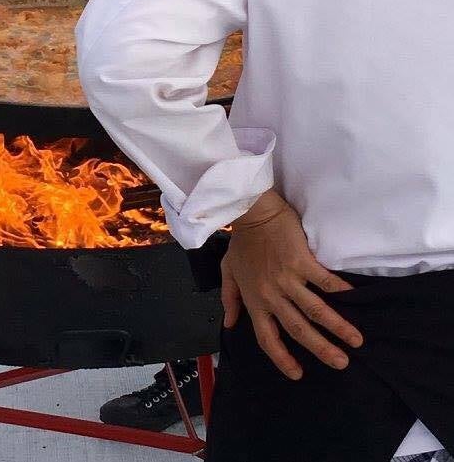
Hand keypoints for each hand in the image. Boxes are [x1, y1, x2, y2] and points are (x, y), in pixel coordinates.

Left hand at [220, 189, 362, 380]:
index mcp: (254, 300)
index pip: (267, 338)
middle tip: (341, 363)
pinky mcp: (301, 261)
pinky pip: (325, 282)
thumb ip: (230, 298)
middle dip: (321, 349)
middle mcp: (271, 295)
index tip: (298, 374)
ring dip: (338, 327)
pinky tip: (354, 299)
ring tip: (356, 341)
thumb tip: (231, 324)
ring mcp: (287, 279)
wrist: (251, 211)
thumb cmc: (241, 241)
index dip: (282, 359)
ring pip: (315, 310)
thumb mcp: (228, 271)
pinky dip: (341, 292)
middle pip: (298, 330)